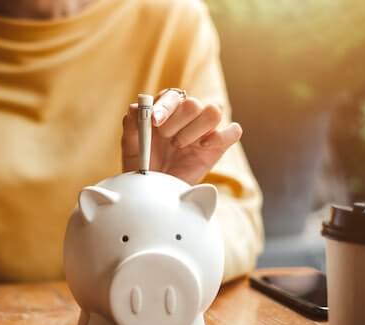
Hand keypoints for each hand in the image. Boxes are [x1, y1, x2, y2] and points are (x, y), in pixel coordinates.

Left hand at [121, 90, 242, 183]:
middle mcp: (188, 115)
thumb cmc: (143, 164)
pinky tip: (202, 147)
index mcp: (168, 109)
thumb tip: (135, 107)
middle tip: (166, 139)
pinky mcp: (218, 145)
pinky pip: (233, 131)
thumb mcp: (131, 145)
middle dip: (176, 123)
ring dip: (194, 130)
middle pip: (193, 103)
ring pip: (214, 111)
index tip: (154, 122)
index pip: (172, 95)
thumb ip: (131, 125)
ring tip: (180, 146)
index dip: (165, 107)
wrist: (154, 188)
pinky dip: (220, 136)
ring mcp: (205, 129)